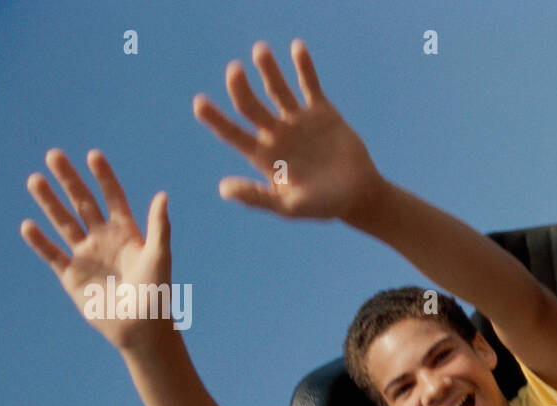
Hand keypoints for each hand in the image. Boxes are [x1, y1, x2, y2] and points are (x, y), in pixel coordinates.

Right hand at [21, 149, 171, 351]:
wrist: (141, 328)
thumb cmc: (157, 293)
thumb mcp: (160, 256)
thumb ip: (159, 226)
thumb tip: (162, 195)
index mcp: (127, 233)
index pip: (113, 198)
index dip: (104, 177)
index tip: (93, 155)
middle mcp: (103, 239)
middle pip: (83, 203)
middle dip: (69, 180)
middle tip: (54, 155)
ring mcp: (85, 255)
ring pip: (63, 222)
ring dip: (49, 202)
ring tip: (35, 179)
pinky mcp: (71, 275)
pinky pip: (52, 254)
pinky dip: (39, 241)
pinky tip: (28, 225)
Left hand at [193, 39, 381, 221]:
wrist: (357, 195)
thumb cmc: (322, 206)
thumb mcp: (289, 207)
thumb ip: (258, 197)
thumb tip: (223, 189)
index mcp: (263, 156)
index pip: (232, 133)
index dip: (215, 119)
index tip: (199, 103)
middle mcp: (276, 134)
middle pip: (250, 106)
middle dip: (240, 88)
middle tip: (234, 70)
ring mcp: (297, 120)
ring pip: (277, 89)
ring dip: (268, 70)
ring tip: (260, 50)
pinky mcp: (321, 112)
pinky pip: (309, 85)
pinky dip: (304, 67)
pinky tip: (297, 48)